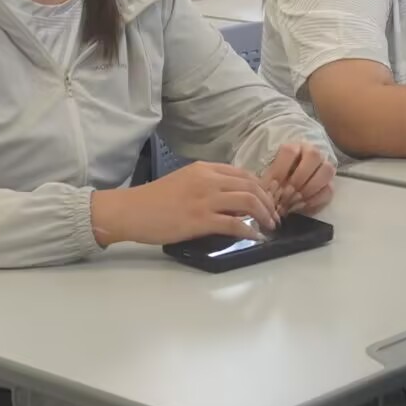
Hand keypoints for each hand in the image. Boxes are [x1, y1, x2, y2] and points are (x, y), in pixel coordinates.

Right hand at [89, 161, 277, 246]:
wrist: (131, 210)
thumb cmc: (154, 199)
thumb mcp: (184, 181)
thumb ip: (207, 185)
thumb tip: (231, 198)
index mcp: (204, 169)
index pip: (243, 173)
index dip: (261, 188)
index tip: (267, 201)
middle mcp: (208, 180)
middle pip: (251, 186)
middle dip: (268, 202)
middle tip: (274, 216)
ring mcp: (205, 199)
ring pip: (248, 201)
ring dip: (265, 215)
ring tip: (269, 226)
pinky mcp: (200, 220)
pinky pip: (235, 223)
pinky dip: (250, 230)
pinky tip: (256, 237)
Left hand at [261, 142, 334, 216]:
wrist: (285, 192)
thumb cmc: (275, 182)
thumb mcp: (269, 180)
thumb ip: (269, 182)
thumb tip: (268, 193)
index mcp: (293, 147)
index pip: (290, 151)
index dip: (282, 169)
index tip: (274, 185)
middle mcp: (311, 153)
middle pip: (314, 156)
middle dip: (299, 178)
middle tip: (288, 193)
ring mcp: (323, 167)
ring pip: (326, 170)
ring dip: (310, 187)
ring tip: (296, 200)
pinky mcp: (329, 184)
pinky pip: (329, 189)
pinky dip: (316, 200)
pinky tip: (302, 206)